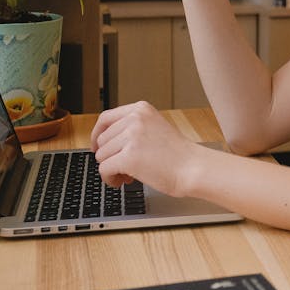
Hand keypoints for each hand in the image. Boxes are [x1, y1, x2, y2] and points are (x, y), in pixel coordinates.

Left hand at [90, 101, 204, 197]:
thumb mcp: (155, 127)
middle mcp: (135, 119)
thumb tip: (104, 140)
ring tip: (129, 174)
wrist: (193, 168)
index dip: (97, 135)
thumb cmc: (178, 154)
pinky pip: (104, 170)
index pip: (105, 118)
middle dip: (110, 156)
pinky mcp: (128, 157)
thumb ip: (132, 127)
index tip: (97, 146)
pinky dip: (111, 179)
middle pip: (102, 140)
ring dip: (112, 169)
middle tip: (126, 167)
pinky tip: (124, 181)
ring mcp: (131, 137)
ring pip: (102, 156)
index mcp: (141, 109)